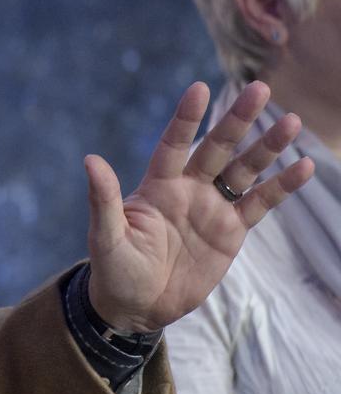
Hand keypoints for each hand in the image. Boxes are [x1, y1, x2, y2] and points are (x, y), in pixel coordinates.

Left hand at [84, 81, 314, 332]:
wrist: (137, 306)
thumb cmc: (115, 268)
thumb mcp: (106, 235)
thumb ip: (103, 198)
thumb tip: (89, 159)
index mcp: (157, 185)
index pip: (174, 144)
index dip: (187, 118)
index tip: (199, 88)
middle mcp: (187, 189)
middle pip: (217, 148)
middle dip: (237, 120)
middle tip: (260, 88)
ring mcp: (212, 208)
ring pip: (244, 170)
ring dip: (267, 147)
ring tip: (291, 121)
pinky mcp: (231, 231)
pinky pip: (260, 203)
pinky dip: (282, 186)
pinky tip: (304, 165)